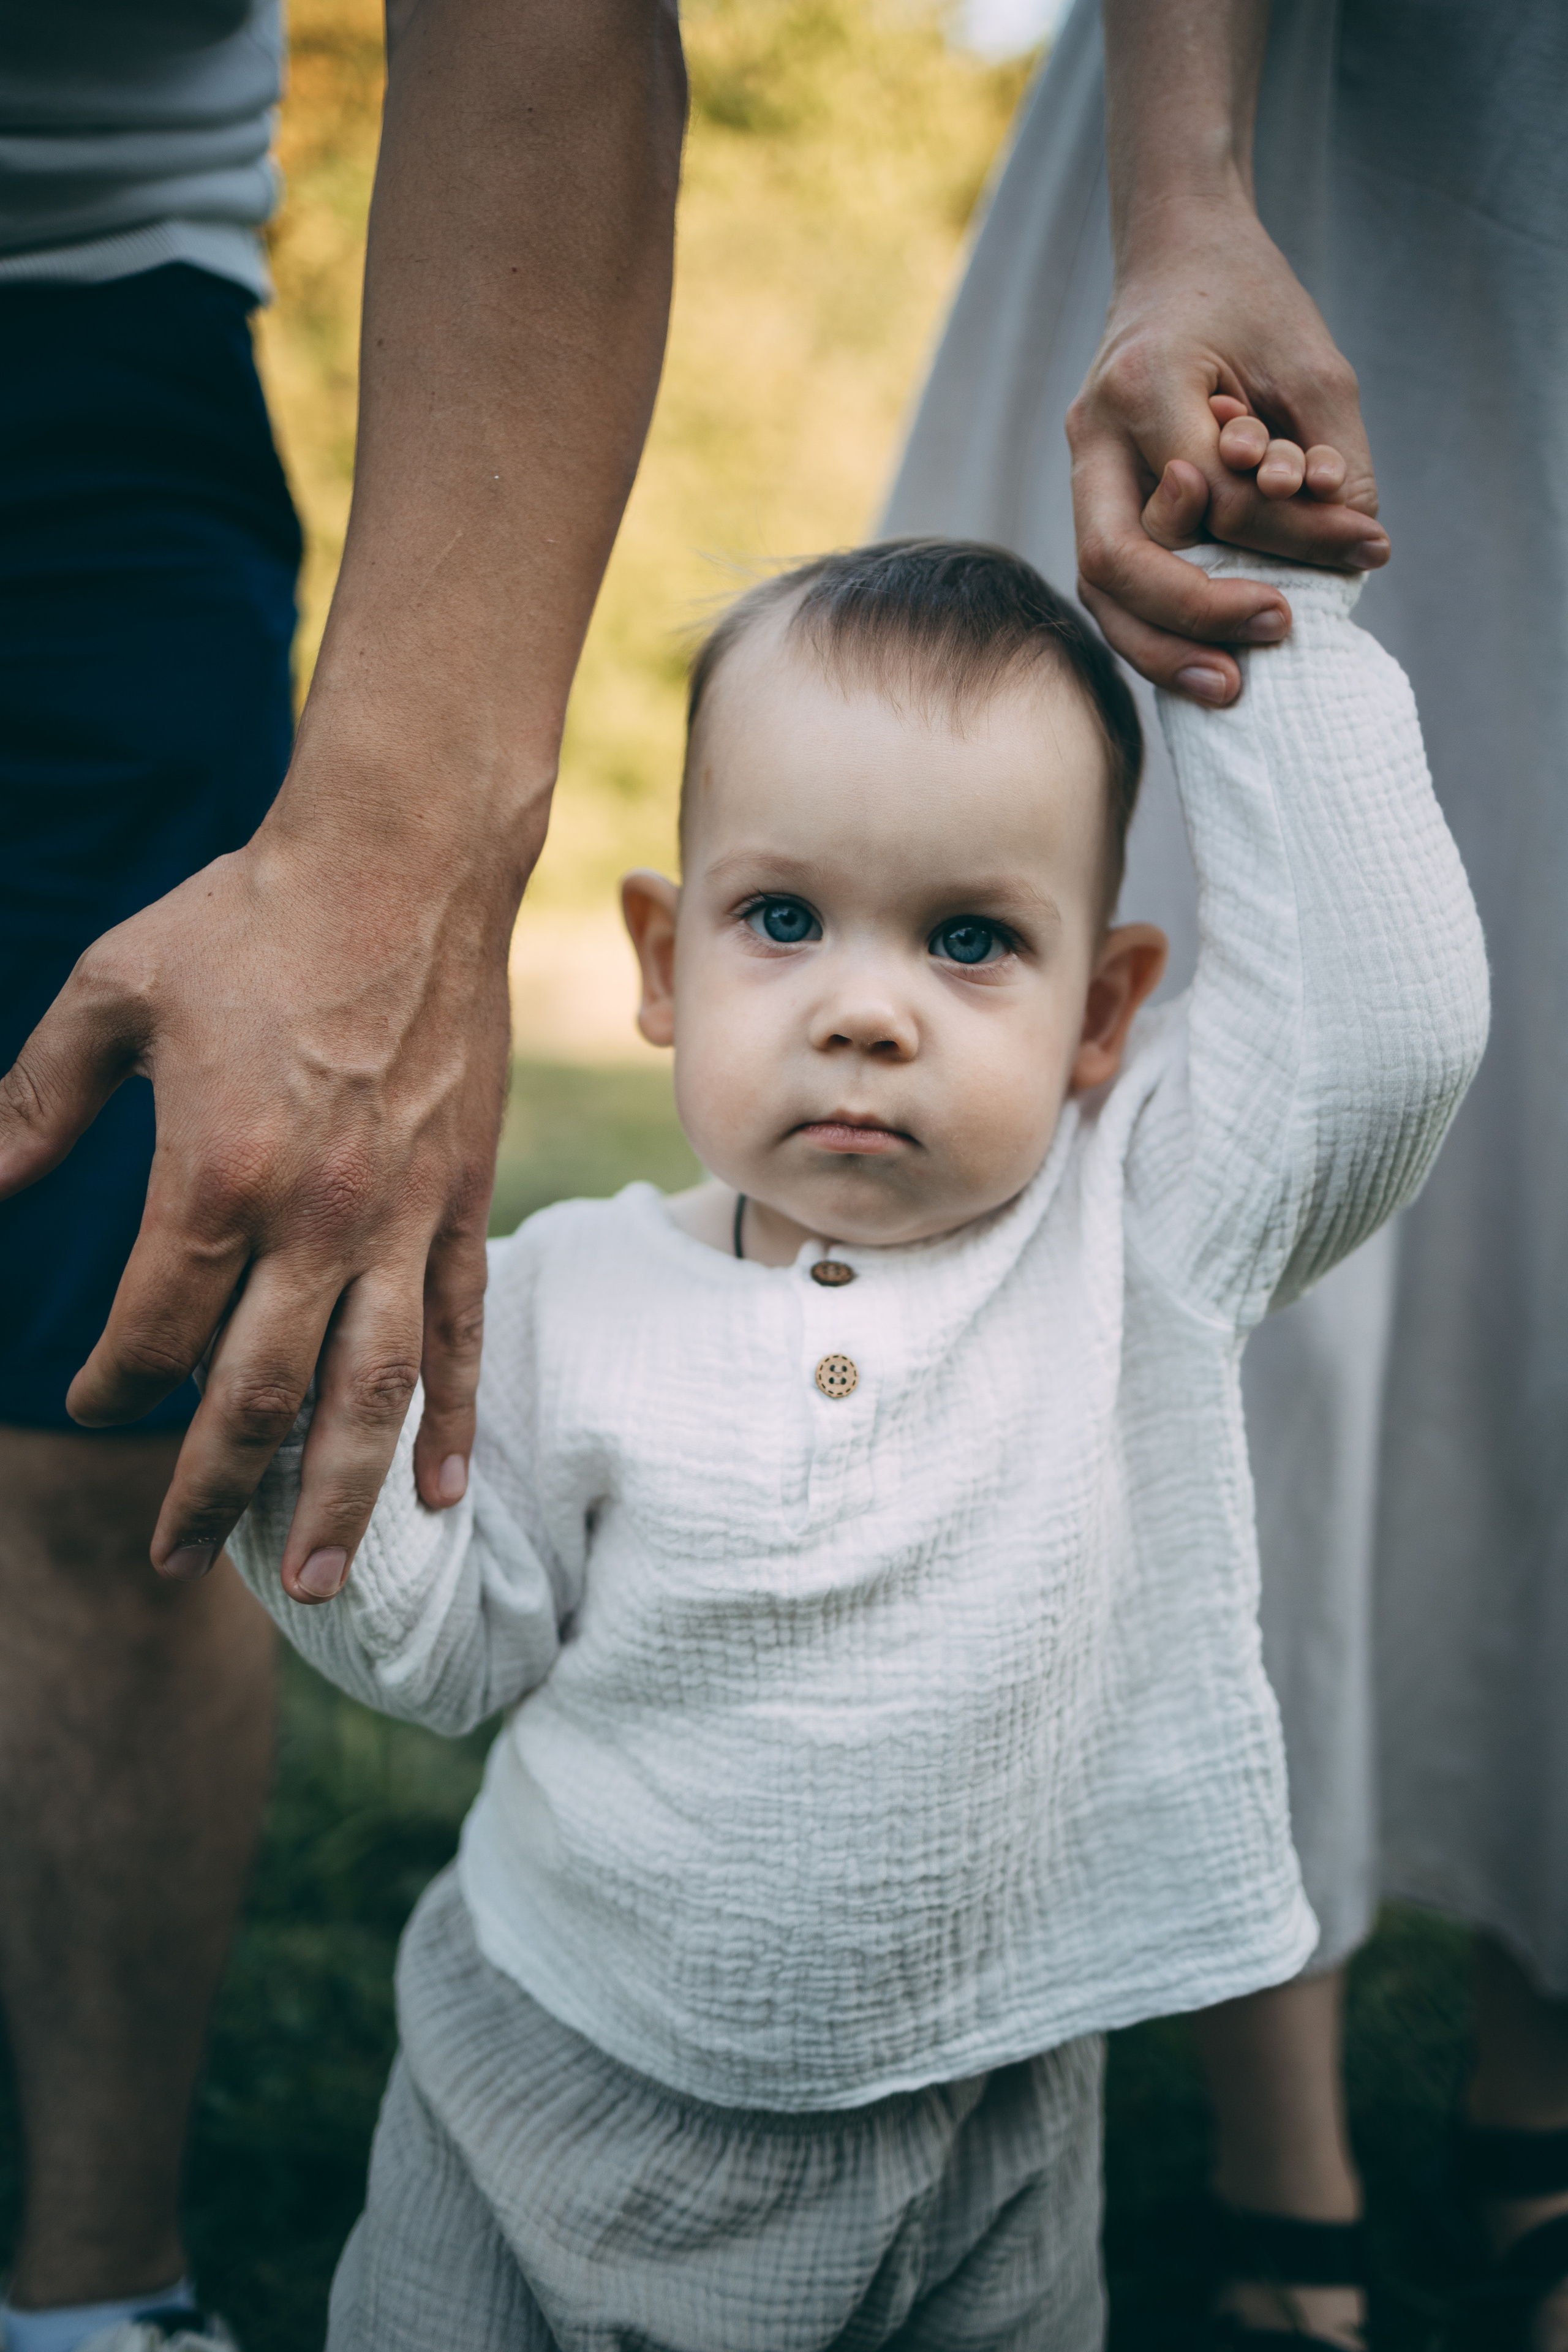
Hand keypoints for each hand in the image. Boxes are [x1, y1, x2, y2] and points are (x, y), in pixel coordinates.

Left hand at [0, 807, 525, 1603]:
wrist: (404, 865)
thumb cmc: (249, 920)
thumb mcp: (112, 991)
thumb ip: (36, 1102)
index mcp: (217, 1174)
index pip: (154, 1330)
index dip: (114, 1385)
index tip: (92, 1402)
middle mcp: (317, 1221)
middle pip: (258, 1398)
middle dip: (208, 1492)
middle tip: (174, 1561)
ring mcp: (402, 1220)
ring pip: (369, 1395)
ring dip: (333, 1501)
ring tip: (311, 1586)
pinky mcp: (461, 1203)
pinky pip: (457, 1333)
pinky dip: (449, 1419)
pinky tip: (437, 1495)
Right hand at [1067, 202, 1387, 705]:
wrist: (1177, 253)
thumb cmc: (1249, 299)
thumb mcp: (1313, 363)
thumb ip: (1332, 458)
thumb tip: (1354, 552)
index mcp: (1141, 384)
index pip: (1212, 493)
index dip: (1290, 532)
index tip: (1367, 545)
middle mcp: (1092, 433)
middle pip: (1115, 560)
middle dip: (1194, 613)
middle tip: (1274, 630)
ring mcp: (1082, 467)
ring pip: (1100, 587)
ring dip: (1161, 647)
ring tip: (1231, 686)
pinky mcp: (1094, 493)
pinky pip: (1111, 580)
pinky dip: (1154, 627)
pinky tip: (1203, 657)